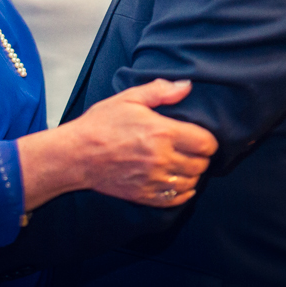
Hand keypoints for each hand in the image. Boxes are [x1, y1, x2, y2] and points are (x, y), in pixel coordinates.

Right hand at [69, 79, 217, 207]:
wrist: (77, 154)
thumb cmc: (101, 124)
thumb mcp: (128, 98)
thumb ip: (160, 91)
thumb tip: (186, 86)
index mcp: (162, 132)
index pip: (205, 143)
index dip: (208, 140)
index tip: (201, 138)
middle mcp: (162, 158)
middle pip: (201, 165)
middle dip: (201, 157)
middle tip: (192, 151)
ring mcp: (154, 179)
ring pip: (191, 183)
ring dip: (192, 175)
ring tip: (184, 166)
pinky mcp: (144, 195)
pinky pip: (175, 199)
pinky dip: (182, 193)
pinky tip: (178, 183)